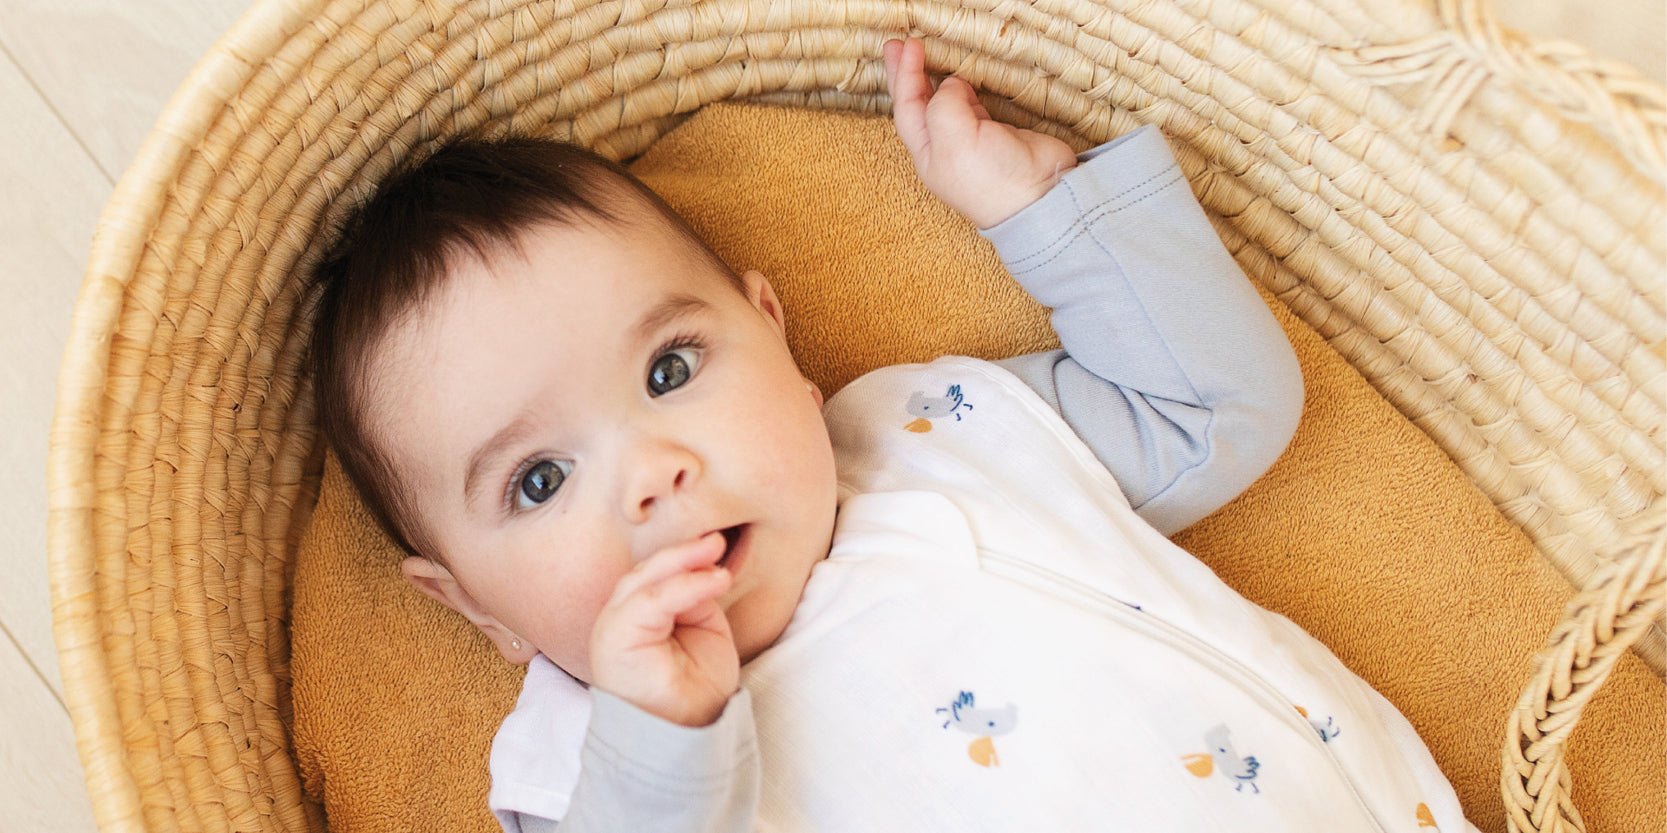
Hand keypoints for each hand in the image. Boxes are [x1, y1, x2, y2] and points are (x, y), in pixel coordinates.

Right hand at [590, 533, 738, 726]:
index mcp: (636, 617)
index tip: (717, 541)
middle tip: (717, 539)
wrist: (688, 732)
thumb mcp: (704, 630)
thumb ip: (697, 597)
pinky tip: (715, 580)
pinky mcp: (615, 637)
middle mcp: (618, 619)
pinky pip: (651, 600)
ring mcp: (612, 627)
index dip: (684, 556)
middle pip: (645, 572)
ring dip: (682, 562)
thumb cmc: (695, 688)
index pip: (654, 575)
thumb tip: (704, 564)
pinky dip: (686, 585)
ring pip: (643, 580)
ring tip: (715, 552)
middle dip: (683, 551)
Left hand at [883, 37, 1077, 228]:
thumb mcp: (955, 140)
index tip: (907, 45)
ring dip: (932, 80)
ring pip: (944, 104)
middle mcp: (945, 147)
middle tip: (899, 45)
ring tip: (923, 56)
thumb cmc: (992, 179)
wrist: (1040, 196)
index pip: (907, 107)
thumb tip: (950, 85)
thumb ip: (944, 107)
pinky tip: (960, 78)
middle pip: (918, 105)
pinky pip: (971, 106)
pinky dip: (963, 89)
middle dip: (907, 75)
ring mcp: (970, 141)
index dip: (904, 75)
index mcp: (928, 153)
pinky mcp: (995, 134)